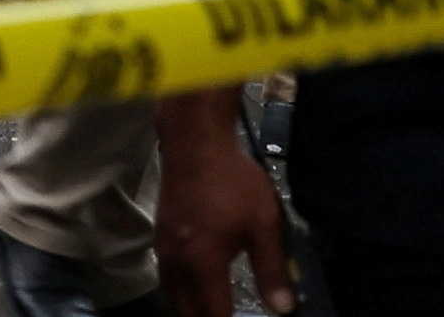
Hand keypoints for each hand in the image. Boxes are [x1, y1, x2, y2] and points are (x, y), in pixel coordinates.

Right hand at [154, 96, 293, 316]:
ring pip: (175, 302)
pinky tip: (199, 293)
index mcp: (203, 265)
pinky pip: (169, 284)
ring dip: (194, 314)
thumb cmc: (233, 180)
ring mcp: (164, 255)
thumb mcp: (264, 222)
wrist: (194, 143)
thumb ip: (272, 269)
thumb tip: (283, 310)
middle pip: (188, 316)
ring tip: (216, 312)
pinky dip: (183, 298)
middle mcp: (177, 267)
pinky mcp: (160, 242)